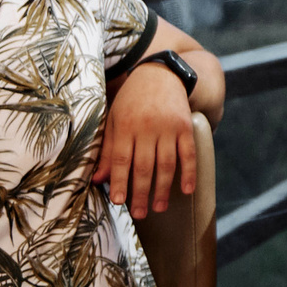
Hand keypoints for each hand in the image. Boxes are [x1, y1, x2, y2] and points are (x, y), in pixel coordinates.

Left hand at [95, 59, 196, 218]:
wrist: (160, 73)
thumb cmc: (132, 100)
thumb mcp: (115, 120)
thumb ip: (109, 150)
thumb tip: (97, 180)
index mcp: (126, 125)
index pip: (122, 159)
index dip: (120, 182)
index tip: (118, 202)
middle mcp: (147, 127)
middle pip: (144, 166)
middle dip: (141, 193)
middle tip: (139, 213)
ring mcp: (169, 127)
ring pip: (166, 164)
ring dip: (163, 189)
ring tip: (159, 207)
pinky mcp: (186, 126)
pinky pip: (188, 153)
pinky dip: (189, 172)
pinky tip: (186, 190)